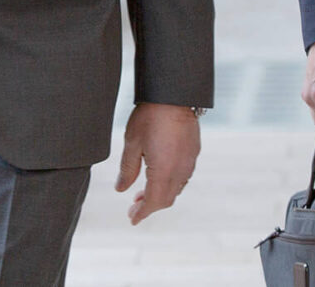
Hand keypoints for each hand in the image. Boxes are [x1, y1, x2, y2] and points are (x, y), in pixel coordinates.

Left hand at [116, 103, 200, 223]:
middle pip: (166, 199)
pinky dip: (170, 184)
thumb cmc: (150, 116)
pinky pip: (183, 177)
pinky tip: (159, 176)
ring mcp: (189, 161)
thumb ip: (127, 170)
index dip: (142, 213)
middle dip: (149, 206)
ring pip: (176, 189)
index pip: (153, 201)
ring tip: (142, 193)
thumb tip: (121, 189)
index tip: (132, 219)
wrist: (174, 94)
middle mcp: (180, 170)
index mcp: (163, 170)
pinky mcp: (193, 152)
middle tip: (133, 207)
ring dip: (160, 195)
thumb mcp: (132, 143)